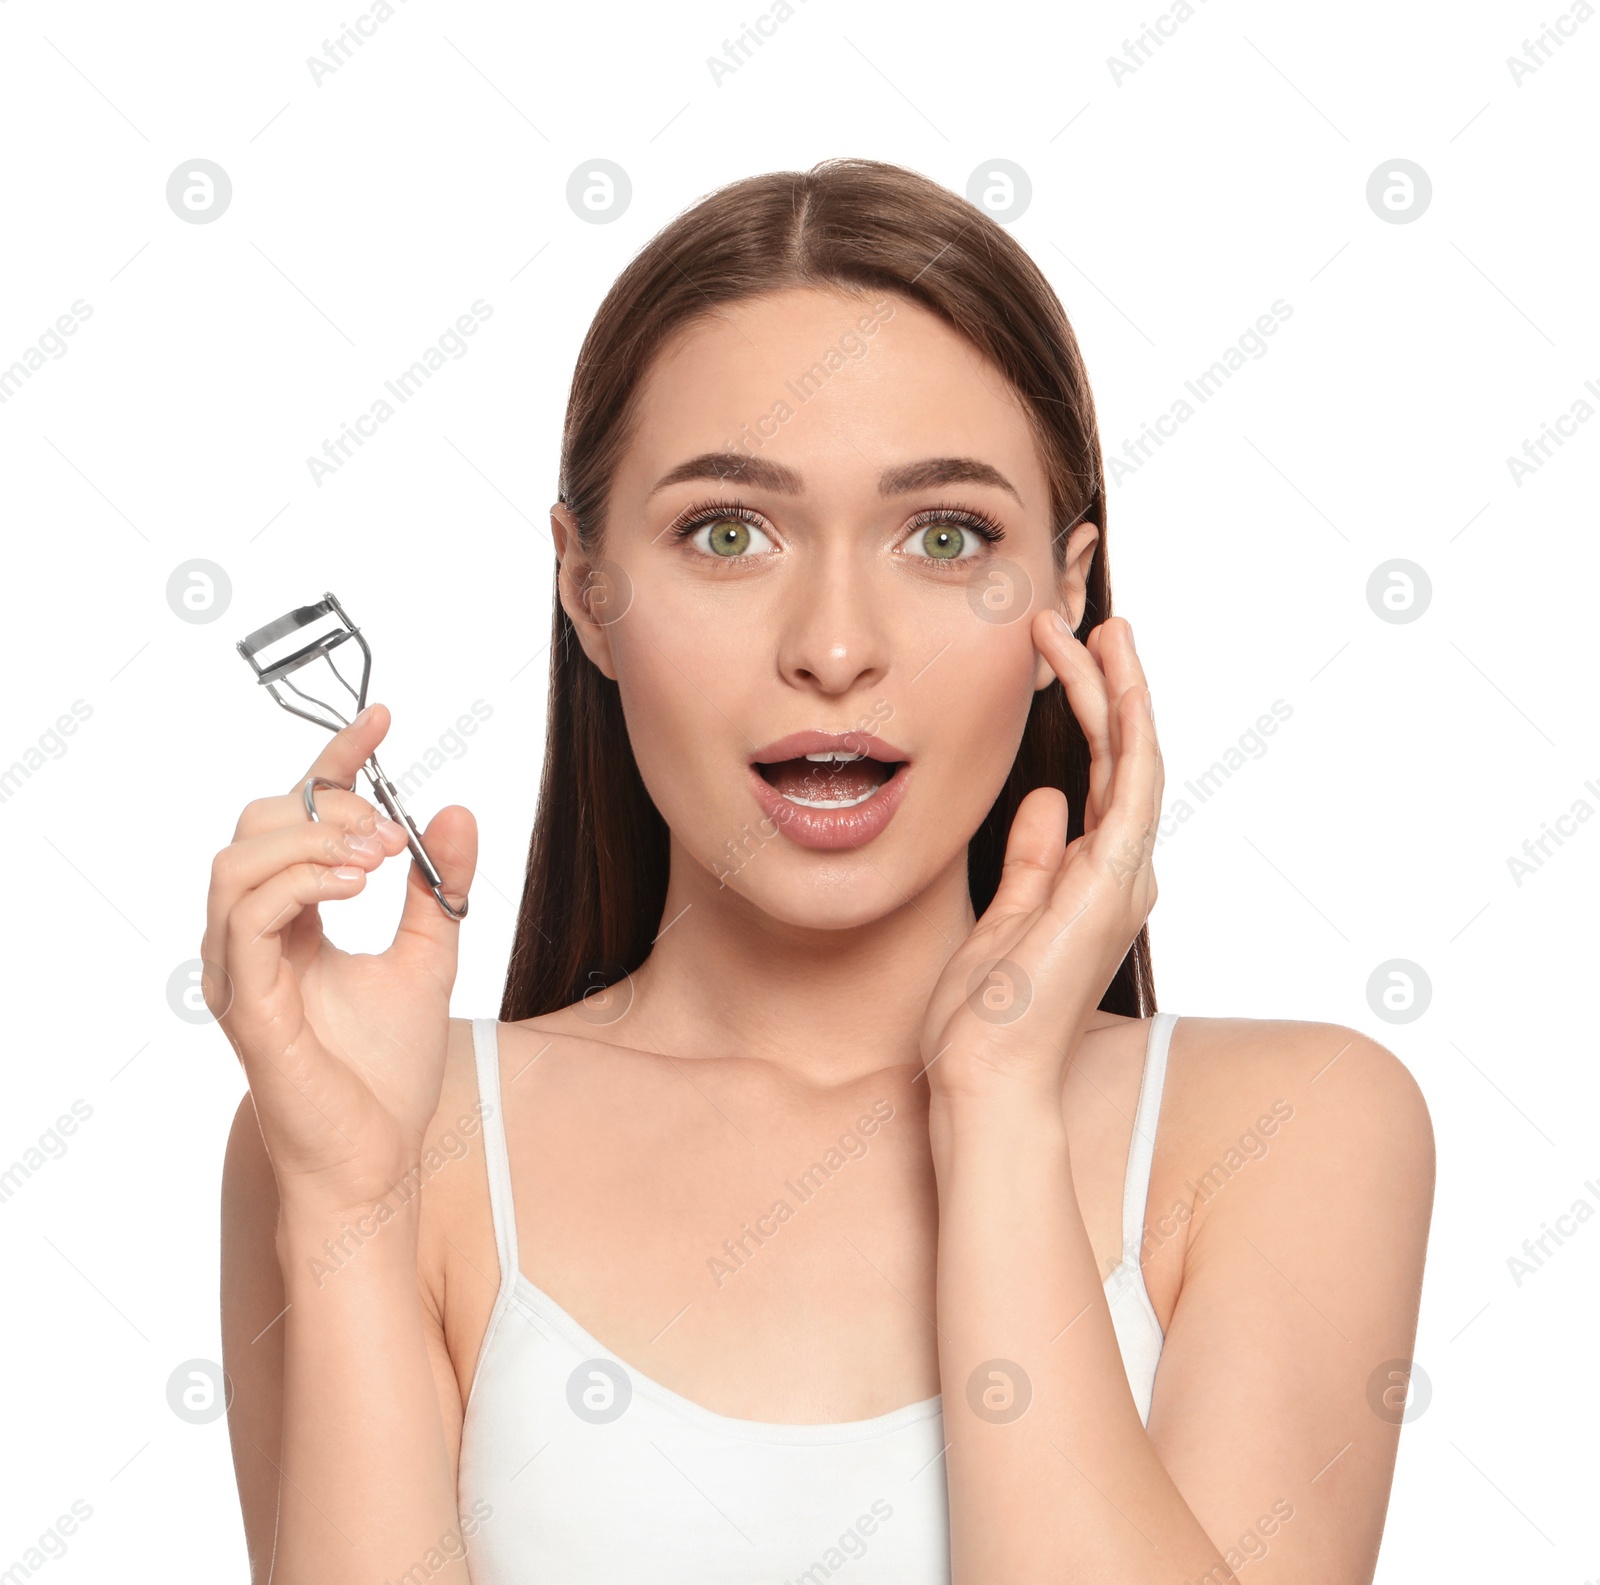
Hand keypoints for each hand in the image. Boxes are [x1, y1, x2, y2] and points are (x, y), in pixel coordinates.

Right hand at [203, 705, 477, 1210]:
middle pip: (255, 826)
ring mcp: (240, 968)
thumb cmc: (389, 1070)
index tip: (383, 719)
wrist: (378, 1156)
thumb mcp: (431, 954)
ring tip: (378, 854)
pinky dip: (299, 881)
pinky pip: (246, 914)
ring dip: (313, 839)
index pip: (297, 818)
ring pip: (238, 861)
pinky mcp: (245, 1001)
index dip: (334, 762)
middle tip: (391, 832)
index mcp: (292, 921)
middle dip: (327, 807)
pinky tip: (355, 884)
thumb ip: (439, 886)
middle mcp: (253, 937)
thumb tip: (456, 810)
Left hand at [920, 613, 1161, 1105]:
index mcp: (1095, 881)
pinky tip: (1113, 677)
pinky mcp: (1112, 881)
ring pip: (1135, 758)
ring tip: (1098, 627)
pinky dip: (1126, 726)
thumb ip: (1032, 859)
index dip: (1090, 714)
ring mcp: (1123, 877)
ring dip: (1119, 689)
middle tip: (1091, 623)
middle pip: (1124, 758)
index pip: (1101, 778)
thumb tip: (1045, 799)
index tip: (1064, 659)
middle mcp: (1122, 873)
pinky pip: (1129, 785)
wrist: (986, 1078)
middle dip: (1109, 686)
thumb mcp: (1003, 916)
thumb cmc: (986, 1017)